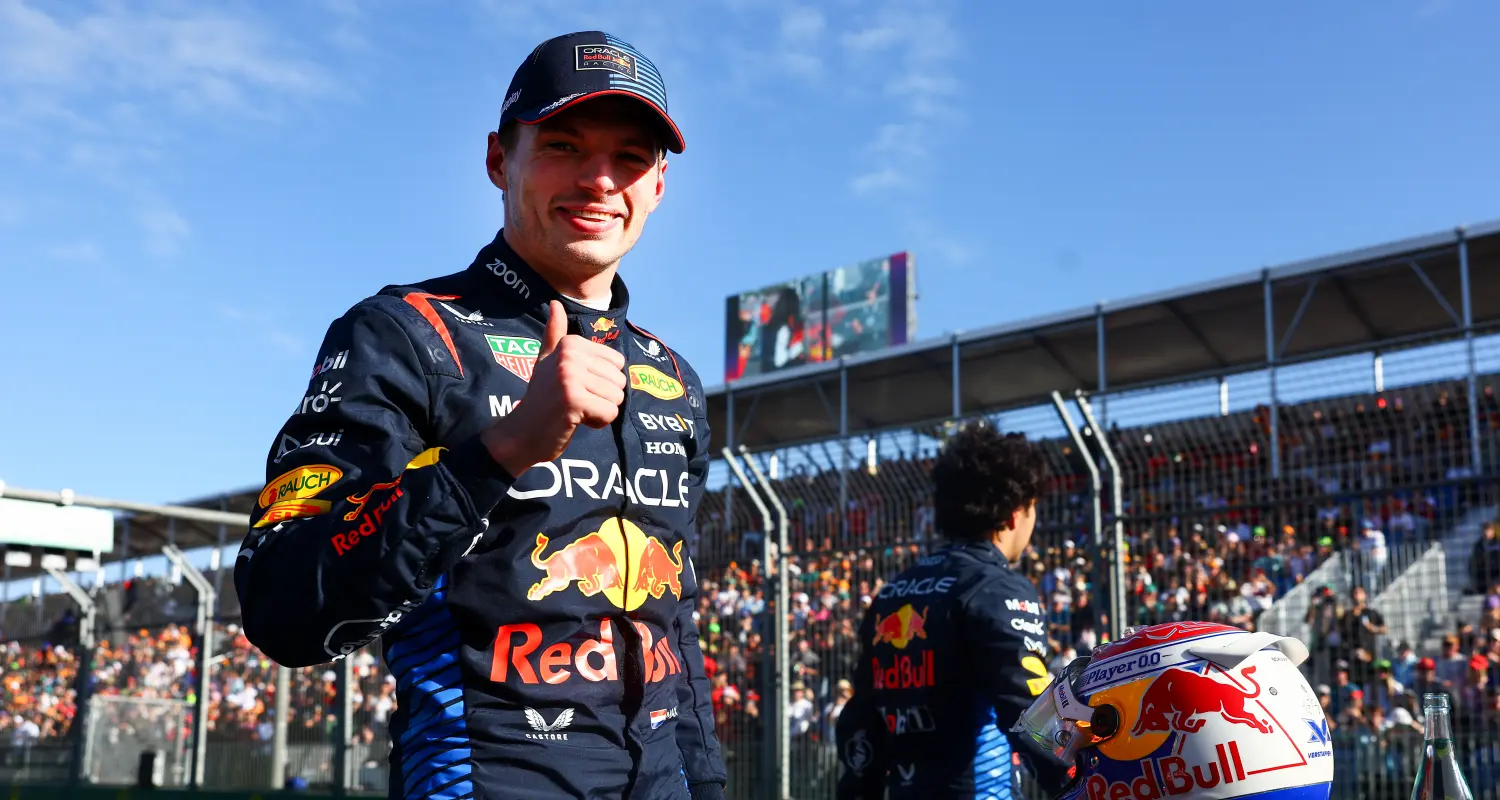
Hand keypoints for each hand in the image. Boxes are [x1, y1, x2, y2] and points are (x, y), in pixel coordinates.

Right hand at [482, 300, 626, 475]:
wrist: (521, 433)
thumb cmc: (540, 398)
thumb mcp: (546, 361)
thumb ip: (554, 334)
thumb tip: (555, 303)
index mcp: (570, 344)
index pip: (618, 363)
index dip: (602, 382)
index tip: (576, 388)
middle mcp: (569, 355)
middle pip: (620, 381)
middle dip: (603, 398)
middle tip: (575, 402)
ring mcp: (570, 376)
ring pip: (617, 398)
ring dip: (600, 411)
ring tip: (574, 411)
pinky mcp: (573, 400)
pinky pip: (609, 413)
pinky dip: (597, 423)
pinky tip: (575, 421)